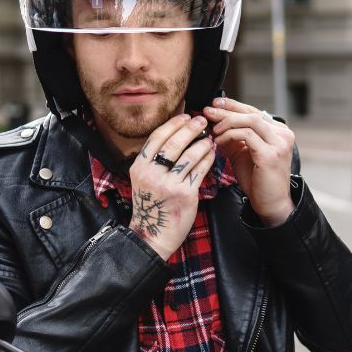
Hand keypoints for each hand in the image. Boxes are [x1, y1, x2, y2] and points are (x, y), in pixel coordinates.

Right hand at [128, 114, 216, 259]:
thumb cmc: (152, 205)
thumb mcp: (144, 180)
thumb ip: (155, 160)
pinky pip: (200, 171)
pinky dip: (208, 158)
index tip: (185, 116)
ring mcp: (168, 184)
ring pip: (189, 155)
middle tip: (201, 120)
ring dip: (202, 143)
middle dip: (190, 128)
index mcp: (139, 167)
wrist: (154, 235)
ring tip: (210, 137)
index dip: (173, 124)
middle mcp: (152, 174)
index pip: (157, 138)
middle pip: (174, 143)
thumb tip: (175, 134)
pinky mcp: (185, 194)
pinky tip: (212, 152)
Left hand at [204, 97, 295, 226]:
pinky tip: (219, 141)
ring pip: (250, 121)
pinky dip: (230, 135)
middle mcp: (283, 134)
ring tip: (213, 129)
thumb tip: (214, 121)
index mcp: (278, 132)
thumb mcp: (243, 153)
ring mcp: (279, 144)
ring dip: (227, 122)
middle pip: (251, 114)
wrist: (270, 204)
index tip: (215, 103)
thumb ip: (233, 137)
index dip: (233, 106)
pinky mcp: (270, 154)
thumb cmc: (257, 180)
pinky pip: (247, 136)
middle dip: (227, 111)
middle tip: (208, 110)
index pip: (254, 112)